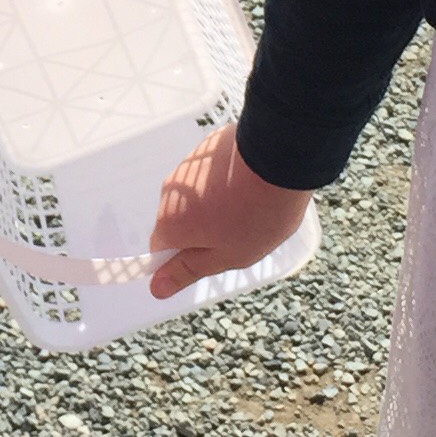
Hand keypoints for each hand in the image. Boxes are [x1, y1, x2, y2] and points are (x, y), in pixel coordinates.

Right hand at [147, 124, 310, 299]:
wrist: (279, 157)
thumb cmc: (256, 215)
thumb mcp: (228, 256)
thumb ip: (189, 270)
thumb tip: (155, 288)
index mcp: (170, 223)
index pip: (161, 250)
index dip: (185, 259)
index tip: (213, 258)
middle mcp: (170, 193)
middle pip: (178, 221)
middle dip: (203, 231)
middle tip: (238, 235)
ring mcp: (187, 166)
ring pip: (195, 196)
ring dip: (215, 205)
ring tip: (250, 207)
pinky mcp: (206, 148)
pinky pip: (208, 174)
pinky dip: (224, 182)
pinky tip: (251, 184)